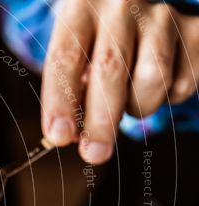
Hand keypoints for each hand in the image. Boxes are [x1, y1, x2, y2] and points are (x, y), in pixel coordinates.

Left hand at [41, 0, 198, 163]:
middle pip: (109, 70)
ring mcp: (162, 16)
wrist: (144, 10)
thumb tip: (66, 135)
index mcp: (82, 8)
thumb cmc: (100, 39)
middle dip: (100, 121)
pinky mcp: (195, 32)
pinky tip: (158, 84)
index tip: (58, 136)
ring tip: (128, 101)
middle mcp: (122, 5)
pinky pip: (181, 85)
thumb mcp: (77, 52)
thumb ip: (70, 87)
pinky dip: (167, 98)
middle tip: (93, 154)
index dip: (60, 101)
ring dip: (137, 107)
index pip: (65, 58)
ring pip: (150, 80)